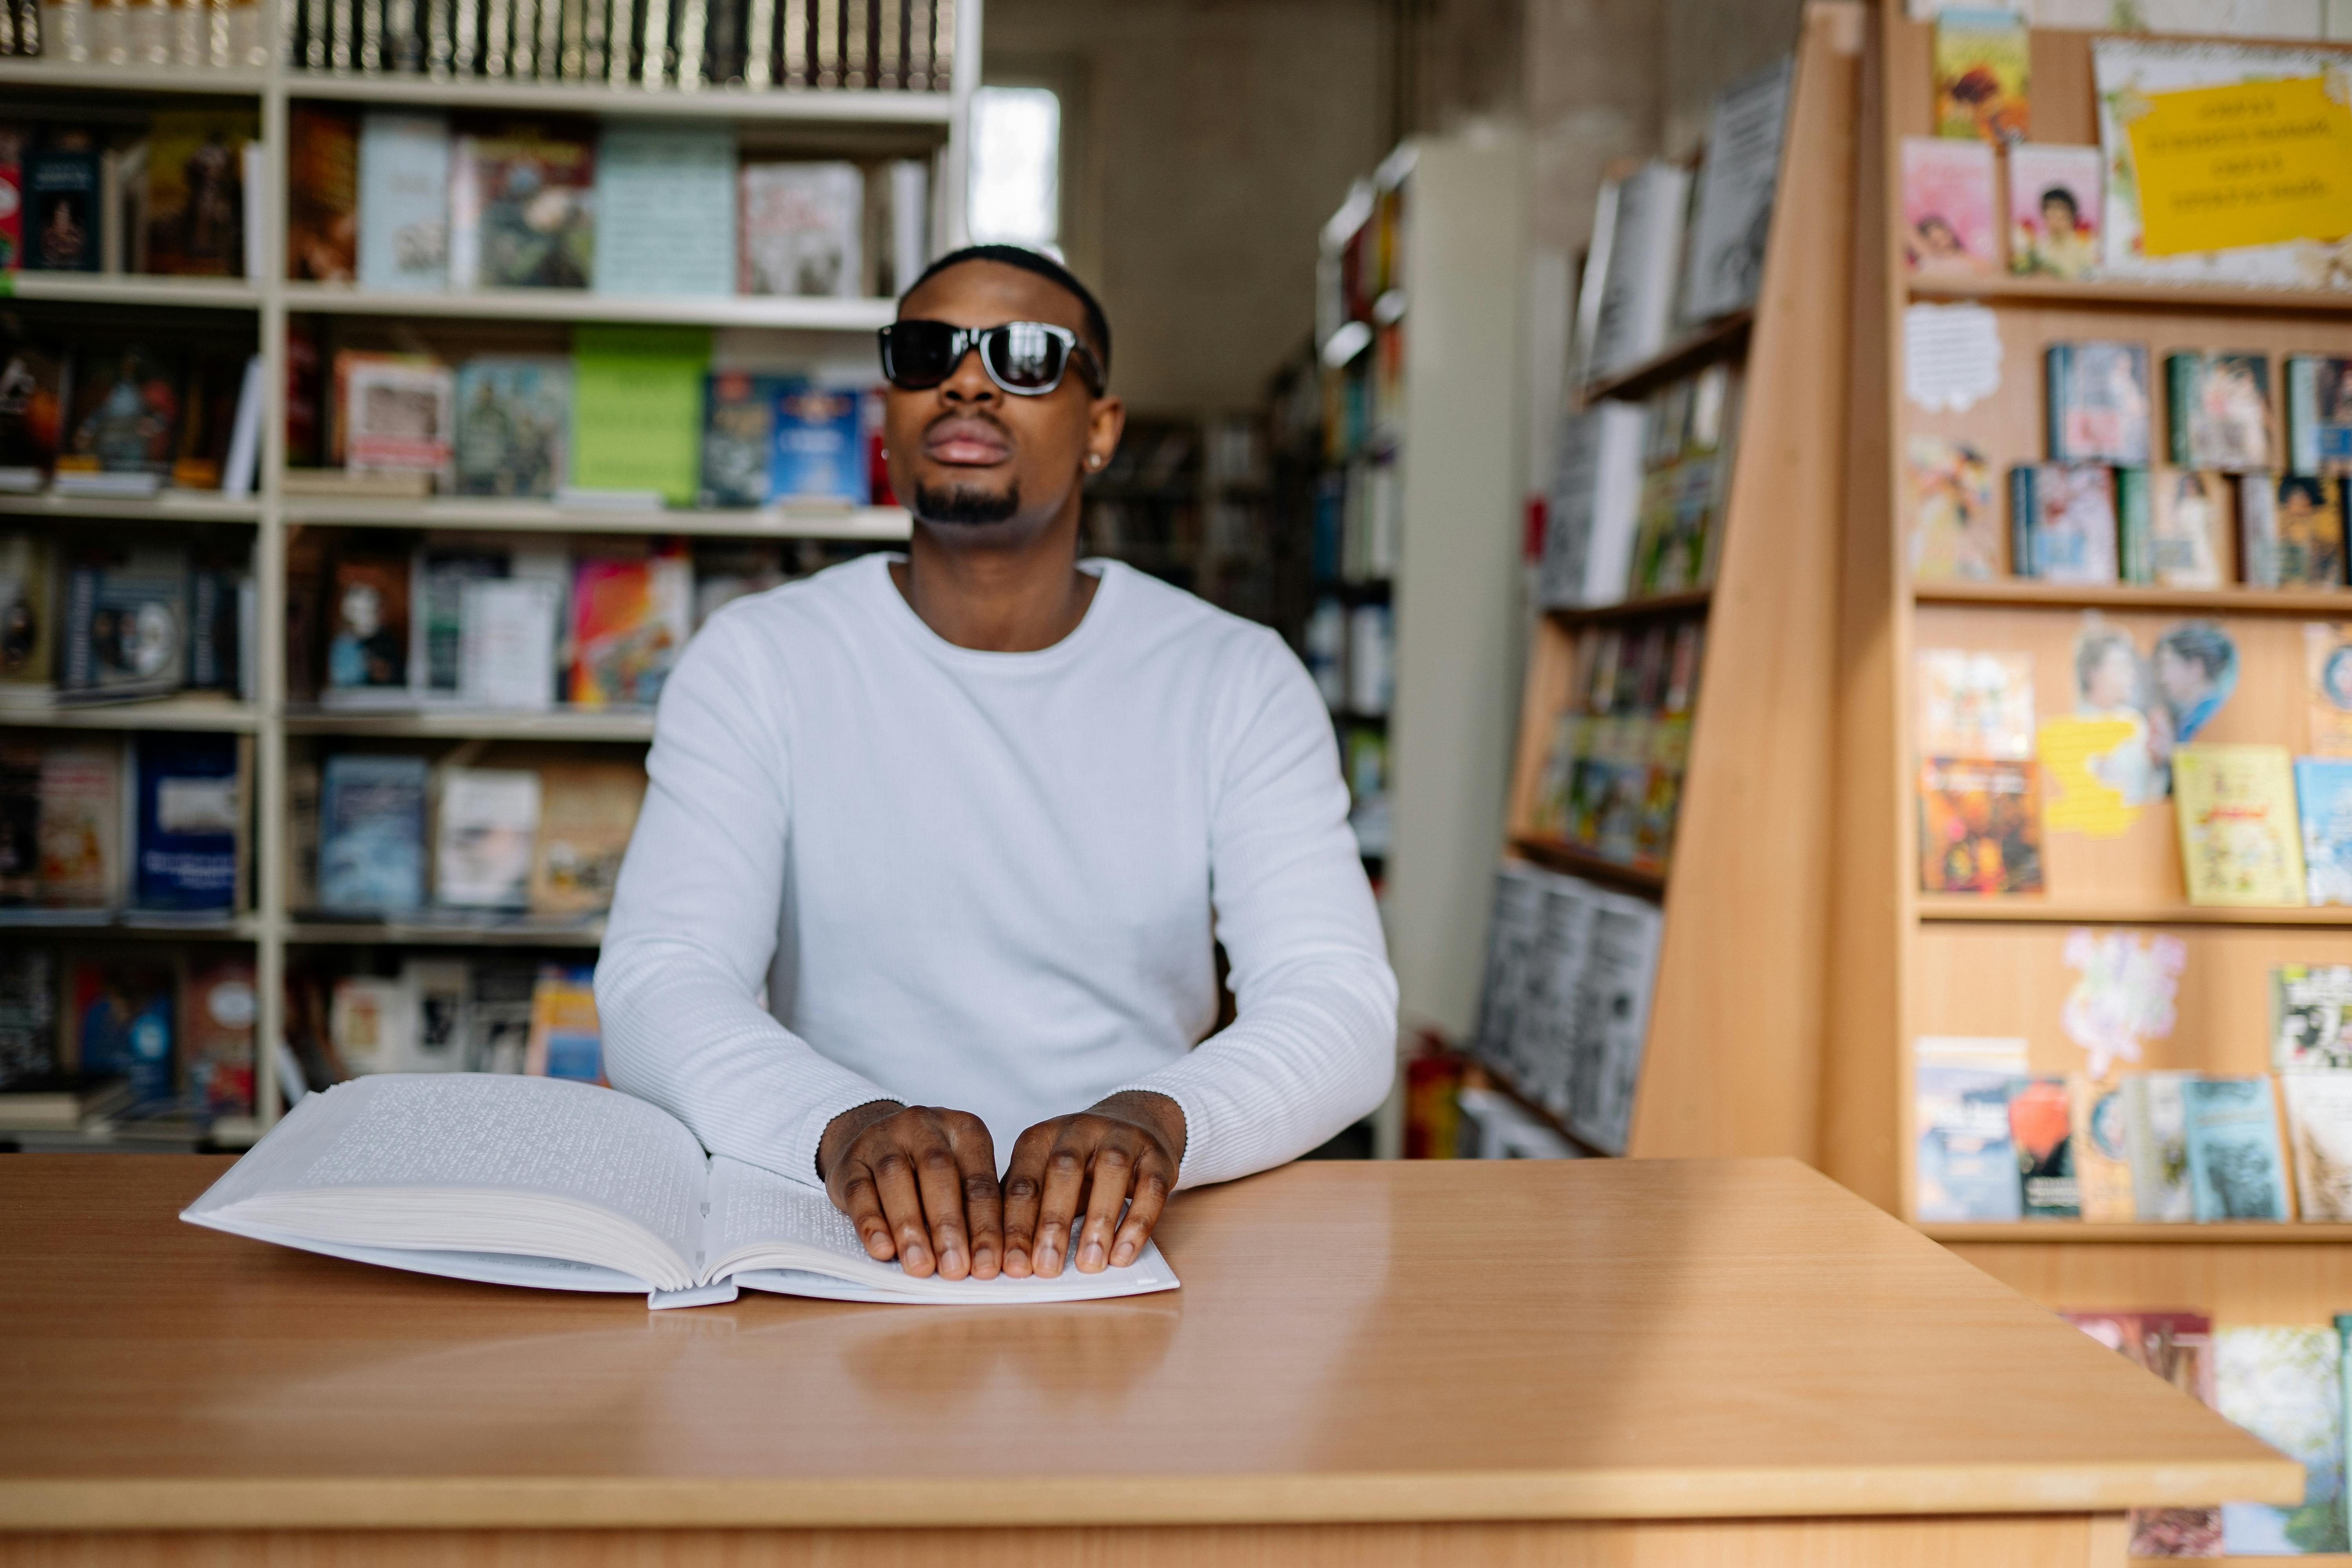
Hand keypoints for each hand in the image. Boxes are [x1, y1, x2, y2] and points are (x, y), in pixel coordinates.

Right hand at [817, 1101, 1000, 1280]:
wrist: (874, 1142)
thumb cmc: (929, 1172)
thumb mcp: (960, 1178)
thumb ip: (973, 1213)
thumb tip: (984, 1263)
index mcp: (964, 1130)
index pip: (979, 1182)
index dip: (986, 1227)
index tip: (988, 1268)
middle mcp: (924, 1126)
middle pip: (939, 1172)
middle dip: (949, 1225)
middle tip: (955, 1269)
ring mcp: (883, 1139)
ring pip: (896, 1178)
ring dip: (910, 1227)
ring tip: (921, 1266)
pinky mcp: (851, 1161)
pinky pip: (859, 1191)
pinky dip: (871, 1223)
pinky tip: (882, 1250)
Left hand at [1001, 1091, 1184, 1277]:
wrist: (1135, 1123)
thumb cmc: (1078, 1166)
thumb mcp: (1043, 1178)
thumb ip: (1024, 1209)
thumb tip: (1003, 1256)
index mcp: (1040, 1138)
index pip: (1022, 1181)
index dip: (1015, 1225)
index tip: (1013, 1266)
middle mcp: (1079, 1129)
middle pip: (1063, 1170)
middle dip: (1052, 1222)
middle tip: (1046, 1268)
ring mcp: (1121, 1137)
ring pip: (1111, 1171)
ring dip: (1099, 1221)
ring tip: (1089, 1263)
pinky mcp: (1155, 1154)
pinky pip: (1150, 1187)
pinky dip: (1138, 1223)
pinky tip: (1123, 1254)